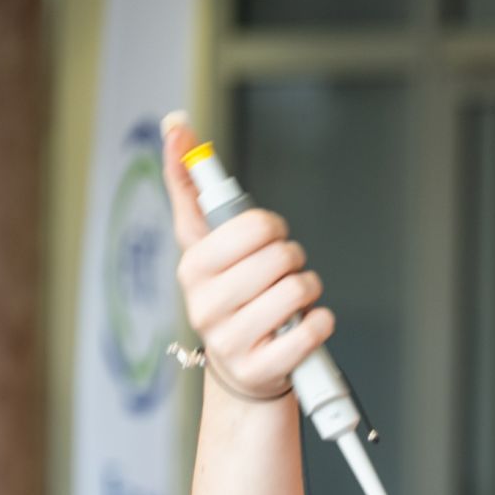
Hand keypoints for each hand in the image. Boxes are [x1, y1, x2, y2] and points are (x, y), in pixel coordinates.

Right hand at [161, 116, 333, 398]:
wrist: (243, 368)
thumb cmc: (233, 296)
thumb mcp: (208, 245)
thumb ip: (191, 186)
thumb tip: (175, 125)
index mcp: (193, 267)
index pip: (253, 225)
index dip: (273, 228)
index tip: (268, 236)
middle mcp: (205, 304)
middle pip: (281, 256)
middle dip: (293, 260)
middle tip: (281, 274)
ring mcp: (230, 340)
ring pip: (299, 290)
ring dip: (308, 291)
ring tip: (290, 302)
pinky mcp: (260, 369)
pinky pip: (312, 330)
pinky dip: (320, 322)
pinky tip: (304, 324)